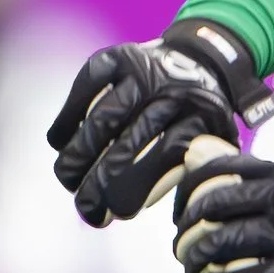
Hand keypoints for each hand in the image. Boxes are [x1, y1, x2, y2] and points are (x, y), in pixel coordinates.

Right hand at [48, 20, 273, 225]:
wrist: (200, 61)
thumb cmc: (199, 118)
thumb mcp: (214, 142)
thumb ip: (194, 172)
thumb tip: (150, 210)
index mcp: (203, 117)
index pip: (164, 159)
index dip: (132, 191)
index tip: (114, 215)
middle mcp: (174, 91)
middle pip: (129, 144)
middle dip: (99, 181)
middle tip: (84, 206)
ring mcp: (143, 70)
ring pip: (102, 120)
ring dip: (79, 155)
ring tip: (69, 179)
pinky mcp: (116, 57)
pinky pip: (85, 89)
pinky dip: (68, 118)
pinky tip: (59, 143)